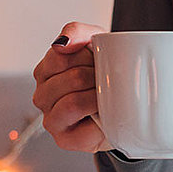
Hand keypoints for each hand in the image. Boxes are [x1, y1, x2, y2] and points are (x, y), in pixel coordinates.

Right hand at [32, 21, 107, 151]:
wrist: (129, 108)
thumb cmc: (107, 75)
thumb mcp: (96, 43)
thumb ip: (77, 32)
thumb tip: (61, 43)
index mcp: (46, 72)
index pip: (60, 56)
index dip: (86, 57)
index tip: (98, 62)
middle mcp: (43, 96)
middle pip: (70, 78)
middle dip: (97, 77)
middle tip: (107, 82)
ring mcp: (51, 120)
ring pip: (72, 102)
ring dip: (97, 97)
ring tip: (107, 97)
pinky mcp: (64, 140)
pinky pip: (81, 126)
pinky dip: (97, 116)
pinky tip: (104, 114)